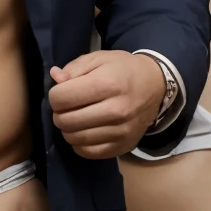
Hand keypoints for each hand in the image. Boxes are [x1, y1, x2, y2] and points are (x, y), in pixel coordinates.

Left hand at [49, 51, 163, 158]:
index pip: (62, 98)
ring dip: (68, 129)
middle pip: (66, 121)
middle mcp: (116, 110)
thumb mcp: (99, 59)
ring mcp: (121, 131)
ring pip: (74, 138)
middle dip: (59, 113)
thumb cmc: (123, 69)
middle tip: (67, 107)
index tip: (62, 92)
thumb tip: (56, 78)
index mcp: (108, 84)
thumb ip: (74, 68)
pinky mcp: (122, 146)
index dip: (55, 95)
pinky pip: (87, 152)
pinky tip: (84, 130)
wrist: (155, 86)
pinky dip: (79, 143)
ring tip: (76, 117)